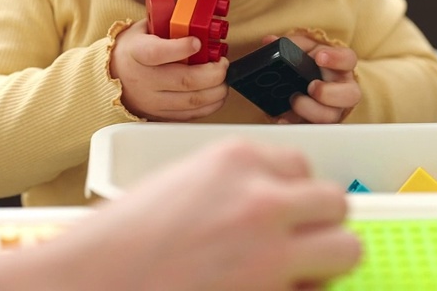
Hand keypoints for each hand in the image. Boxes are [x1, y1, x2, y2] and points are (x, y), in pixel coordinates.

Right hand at [0, 139, 361, 290]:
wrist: (89, 282)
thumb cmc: (122, 241)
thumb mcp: (184, 185)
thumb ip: (235, 186)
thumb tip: (279, 205)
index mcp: (236, 159)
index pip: (302, 167)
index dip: (290, 196)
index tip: (278, 215)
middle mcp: (262, 197)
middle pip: (335, 202)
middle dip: (318, 226)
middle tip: (292, 247)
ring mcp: (271, 249)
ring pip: (347, 248)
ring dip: (324, 263)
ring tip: (291, 275)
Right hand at [109, 20, 229, 120]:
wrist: (110, 77)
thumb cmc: (132, 49)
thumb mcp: (143, 29)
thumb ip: (168, 23)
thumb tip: (198, 18)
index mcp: (136, 53)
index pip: (158, 53)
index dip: (181, 48)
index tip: (197, 42)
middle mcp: (143, 79)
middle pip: (184, 80)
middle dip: (213, 73)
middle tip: (223, 64)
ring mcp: (151, 100)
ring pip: (191, 100)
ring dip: (215, 91)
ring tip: (223, 79)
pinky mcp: (159, 115)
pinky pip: (189, 115)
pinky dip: (209, 106)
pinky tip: (216, 94)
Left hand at [267, 34, 360, 123]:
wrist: (300, 85)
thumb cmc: (307, 65)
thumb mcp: (301, 50)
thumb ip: (289, 44)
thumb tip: (269, 42)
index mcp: (340, 67)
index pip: (348, 59)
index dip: (337, 59)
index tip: (320, 57)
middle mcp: (342, 90)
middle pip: (351, 95)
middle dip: (329, 93)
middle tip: (311, 87)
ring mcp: (332, 110)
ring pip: (332, 116)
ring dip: (312, 110)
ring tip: (294, 101)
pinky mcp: (316, 124)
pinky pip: (310, 129)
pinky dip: (294, 124)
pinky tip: (283, 119)